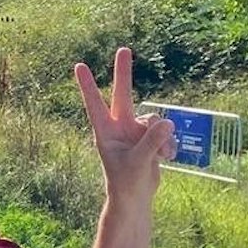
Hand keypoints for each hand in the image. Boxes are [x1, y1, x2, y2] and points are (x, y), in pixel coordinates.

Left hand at [74, 47, 174, 207]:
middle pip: (123, 95)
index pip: (95, 104)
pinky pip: (164, 131)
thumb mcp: (138, 163)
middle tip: (123, 49)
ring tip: (161, 156)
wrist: (135, 198)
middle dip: (124, 73)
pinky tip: (167, 158)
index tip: (79, 66)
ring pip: (155, 120)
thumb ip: (151, 142)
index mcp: (105, 132)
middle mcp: (119, 127)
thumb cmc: (126, 183)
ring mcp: (134, 131)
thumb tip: (166, 122)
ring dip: (163, 137)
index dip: (88, 86)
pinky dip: (168, 144)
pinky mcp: (149, 138)